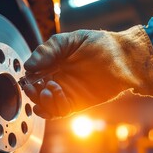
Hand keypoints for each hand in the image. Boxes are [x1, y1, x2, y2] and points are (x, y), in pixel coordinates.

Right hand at [23, 25, 152, 118]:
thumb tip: (28, 66)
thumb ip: (47, 51)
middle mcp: (58, 79)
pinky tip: (53, 98)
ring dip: (41, 100)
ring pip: (46, 104)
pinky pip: (59, 111)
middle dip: (32, 91)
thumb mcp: (70, 41)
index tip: (27, 78)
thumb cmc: (101, 45)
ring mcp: (67, 93)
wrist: (125, 59)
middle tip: (33, 87)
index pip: (34, 75)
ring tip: (47, 89)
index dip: (28, 78)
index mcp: (54, 64)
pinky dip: (52, 108)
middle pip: (37, 92)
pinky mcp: (77, 104)